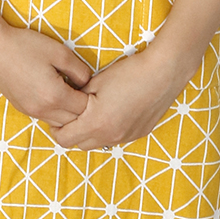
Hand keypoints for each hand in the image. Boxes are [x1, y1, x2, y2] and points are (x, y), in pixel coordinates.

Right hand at [0, 23, 91, 126]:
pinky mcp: (22, 108)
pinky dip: (55, 111)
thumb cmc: (25, 46)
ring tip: (72, 92)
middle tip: (86, 91)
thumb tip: (87, 83)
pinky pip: (46, 117)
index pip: (85, 109)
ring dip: (69, 112)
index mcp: (54, 96)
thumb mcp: (60, 52)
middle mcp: (42, 110)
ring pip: (59, 123)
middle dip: (83, 109)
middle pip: (73, 122)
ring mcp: (30, 111)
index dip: (93, 98)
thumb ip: (80, 70)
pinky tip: (56, 93)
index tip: (96, 86)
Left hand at [49, 48, 194, 151]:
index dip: (56, 128)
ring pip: (97, 143)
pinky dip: (107, 130)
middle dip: (72, 132)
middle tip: (73, 114)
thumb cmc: (129, 73)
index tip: (58, 116)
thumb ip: (77, 98)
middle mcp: (110, 136)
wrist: (163, 73)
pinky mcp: (138, 134)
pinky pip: (115, 139)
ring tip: (92, 112)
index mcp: (96, 124)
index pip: (64, 139)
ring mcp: (126, 138)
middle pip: (79, 145)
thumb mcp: (95, 82)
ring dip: (90, 133)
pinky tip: (112, 112)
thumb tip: (66, 103)